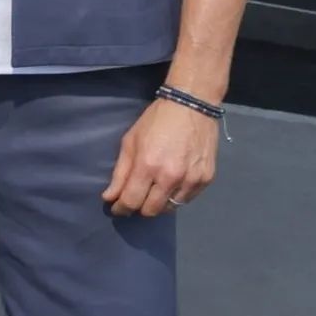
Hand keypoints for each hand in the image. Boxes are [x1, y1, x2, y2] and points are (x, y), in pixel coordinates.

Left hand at [102, 98, 217, 218]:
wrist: (193, 105)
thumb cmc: (157, 120)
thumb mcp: (131, 141)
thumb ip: (120, 172)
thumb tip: (109, 197)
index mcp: (148, 165)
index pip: (131, 201)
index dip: (121, 208)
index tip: (117, 207)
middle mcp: (170, 177)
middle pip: (150, 211)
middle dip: (139, 207)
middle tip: (137, 197)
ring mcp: (191, 180)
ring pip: (170, 208)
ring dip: (159, 203)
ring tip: (155, 189)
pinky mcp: (206, 179)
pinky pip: (187, 199)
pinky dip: (177, 196)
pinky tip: (173, 183)